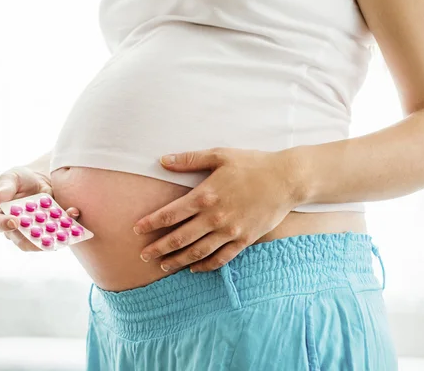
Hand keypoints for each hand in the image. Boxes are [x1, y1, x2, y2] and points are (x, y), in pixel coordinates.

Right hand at [0, 166, 79, 250]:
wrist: (42, 180)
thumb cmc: (21, 179)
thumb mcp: (11, 177)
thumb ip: (5, 186)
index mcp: (1, 216)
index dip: (4, 224)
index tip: (14, 221)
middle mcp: (17, 229)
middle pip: (22, 241)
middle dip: (32, 240)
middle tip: (42, 235)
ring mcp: (35, 232)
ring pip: (43, 241)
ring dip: (53, 236)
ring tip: (63, 228)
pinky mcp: (52, 230)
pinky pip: (60, 233)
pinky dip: (68, 226)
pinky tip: (74, 213)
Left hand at [133, 148, 303, 272]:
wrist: (287, 179)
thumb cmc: (252, 164)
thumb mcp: (219, 155)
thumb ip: (189, 160)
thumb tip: (162, 160)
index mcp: (205, 196)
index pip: (170, 214)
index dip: (151, 224)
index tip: (136, 230)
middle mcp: (214, 217)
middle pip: (179, 238)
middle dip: (158, 248)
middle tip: (143, 256)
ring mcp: (230, 231)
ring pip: (197, 252)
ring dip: (177, 261)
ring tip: (162, 265)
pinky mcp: (244, 240)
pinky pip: (221, 258)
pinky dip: (205, 266)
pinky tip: (193, 269)